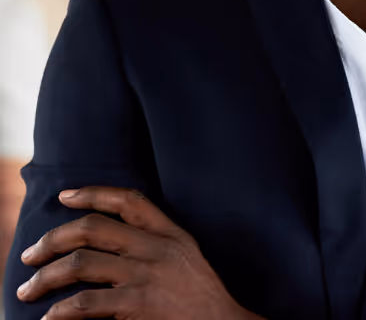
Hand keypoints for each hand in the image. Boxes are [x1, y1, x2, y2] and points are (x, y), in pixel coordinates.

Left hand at [17, 186, 259, 319]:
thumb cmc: (203, 297)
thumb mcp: (187, 256)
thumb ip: (158, 242)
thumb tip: (115, 239)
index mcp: (170, 232)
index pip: (128, 200)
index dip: (92, 193)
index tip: (64, 196)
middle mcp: (157, 247)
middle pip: (93, 228)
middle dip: (53, 239)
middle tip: (30, 256)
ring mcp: (147, 275)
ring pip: (82, 263)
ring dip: (46, 277)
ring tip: (27, 291)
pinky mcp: (139, 305)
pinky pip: (87, 303)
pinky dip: (60, 311)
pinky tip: (50, 318)